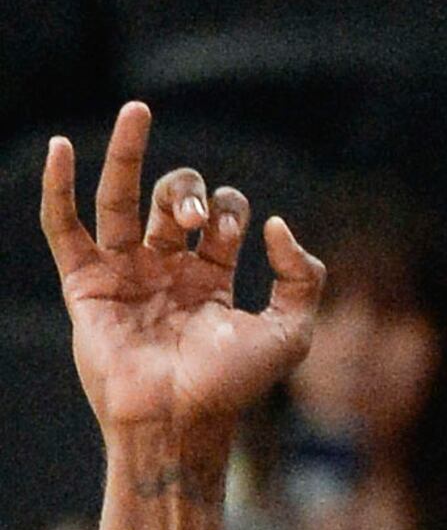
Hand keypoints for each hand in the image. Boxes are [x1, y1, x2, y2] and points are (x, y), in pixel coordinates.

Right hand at [40, 103, 325, 444]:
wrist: (180, 418)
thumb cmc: (234, 385)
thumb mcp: (292, 331)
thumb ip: (302, 278)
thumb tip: (276, 226)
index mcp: (212, 280)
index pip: (224, 220)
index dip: (235, 212)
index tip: (244, 235)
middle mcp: (166, 270)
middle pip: (173, 202)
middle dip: (191, 193)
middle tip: (200, 215)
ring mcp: (123, 273)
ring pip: (119, 200)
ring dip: (130, 156)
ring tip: (139, 112)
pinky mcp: (85, 283)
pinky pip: (63, 226)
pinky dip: (60, 187)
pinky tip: (66, 147)